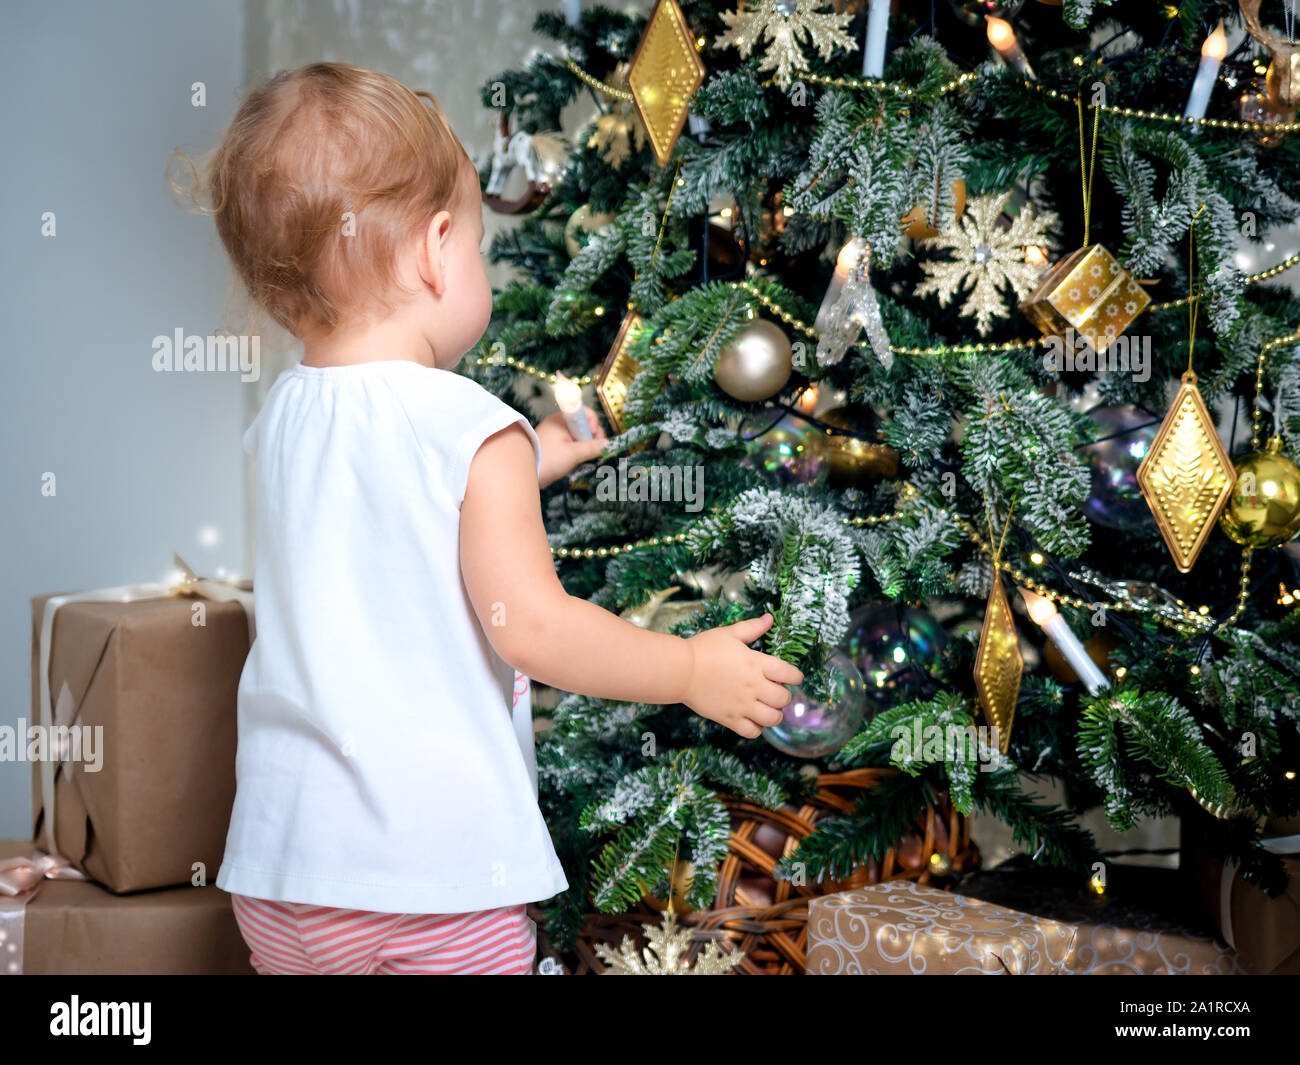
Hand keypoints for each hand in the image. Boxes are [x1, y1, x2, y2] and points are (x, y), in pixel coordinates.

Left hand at [535, 409, 606, 487]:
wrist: (524, 474)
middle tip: (593, 451)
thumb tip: (608, 444)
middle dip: (592, 438)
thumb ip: (593, 447)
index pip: (585, 412)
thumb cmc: (547, 460)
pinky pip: (571, 445)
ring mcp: (556, 435)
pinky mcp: (554, 446)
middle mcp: (559, 423)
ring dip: (585, 447)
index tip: (594, 436)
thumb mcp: (573, 454)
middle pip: (584, 425)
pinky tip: (576, 462)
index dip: (593, 423)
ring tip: (583, 459)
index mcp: (562, 419)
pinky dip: (577, 452)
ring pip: (578, 436)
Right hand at [680, 613, 803, 737]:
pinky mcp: (730, 718)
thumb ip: (752, 628)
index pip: (789, 674)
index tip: (792, 677)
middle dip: (784, 696)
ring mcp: (743, 705)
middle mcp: (754, 686)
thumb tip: (769, 618)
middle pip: (784, 699)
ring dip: (774, 714)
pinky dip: (756, 728)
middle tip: (775, 692)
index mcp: (757, 664)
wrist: (680, 670)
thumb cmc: (704, 649)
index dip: (796, 676)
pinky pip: (753, 732)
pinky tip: (751, 718)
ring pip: (773, 718)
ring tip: (766, 708)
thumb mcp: (730, 634)